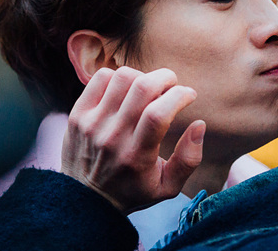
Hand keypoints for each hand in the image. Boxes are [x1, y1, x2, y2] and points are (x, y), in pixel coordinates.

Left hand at [61, 66, 204, 213]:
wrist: (85, 200)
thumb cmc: (132, 191)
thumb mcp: (167, 187)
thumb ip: (188, 160)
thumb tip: (199, 125)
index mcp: (136, 155)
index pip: (158, 114)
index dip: (180, 96)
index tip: (190, 95)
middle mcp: (112, 136)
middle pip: (142, 87)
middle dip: (166, 78)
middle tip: (172, 86)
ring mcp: (92, 123)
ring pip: (123, 77)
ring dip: (143, 77)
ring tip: (149, 90)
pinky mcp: (78, 113)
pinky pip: (101, 78)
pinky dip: (119, 78)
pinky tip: (127, 91)